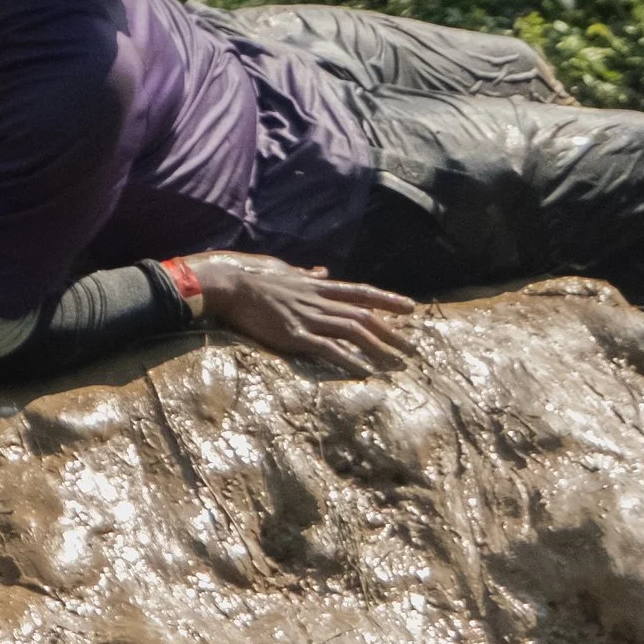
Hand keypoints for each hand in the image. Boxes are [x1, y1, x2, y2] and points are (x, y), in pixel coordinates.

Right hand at [189, 251, 418, 370]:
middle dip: (392, 332)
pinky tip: (364, 372)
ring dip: (378, 348)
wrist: (231, 286)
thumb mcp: (286, 271)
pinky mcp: (294, 335)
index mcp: (318, 288)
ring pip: (353, 331)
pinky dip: (348, 359)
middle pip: (364, 315)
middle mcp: (319, 302)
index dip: (388, 299)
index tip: (410, 307)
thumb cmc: (254, 279)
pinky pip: (327, 348)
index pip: (361, 292)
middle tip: (413, 348)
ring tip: (396, 363)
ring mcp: (308, 318)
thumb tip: (322, 271)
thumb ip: (307, 275)